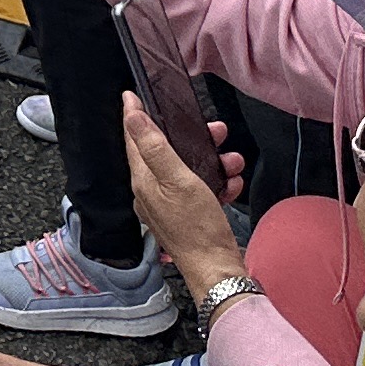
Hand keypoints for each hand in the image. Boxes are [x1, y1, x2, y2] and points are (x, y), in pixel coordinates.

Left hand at [119, 95, 249, 291]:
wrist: (218, 270)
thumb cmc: (197, 229)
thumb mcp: (177, 180)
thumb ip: (155, 147)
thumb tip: (132, 116)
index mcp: (143, 182)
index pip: (133, 140)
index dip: (135, 116)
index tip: (135, 95)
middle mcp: (152, 192)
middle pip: (167, 152)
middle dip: (192, 139)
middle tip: (214, 131)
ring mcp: (170, 204)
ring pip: (190, 169)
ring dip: (213, 161)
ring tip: (232, 162)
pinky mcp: (189, 214)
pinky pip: (203, 189)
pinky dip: (218, 183)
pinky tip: (232, 184)